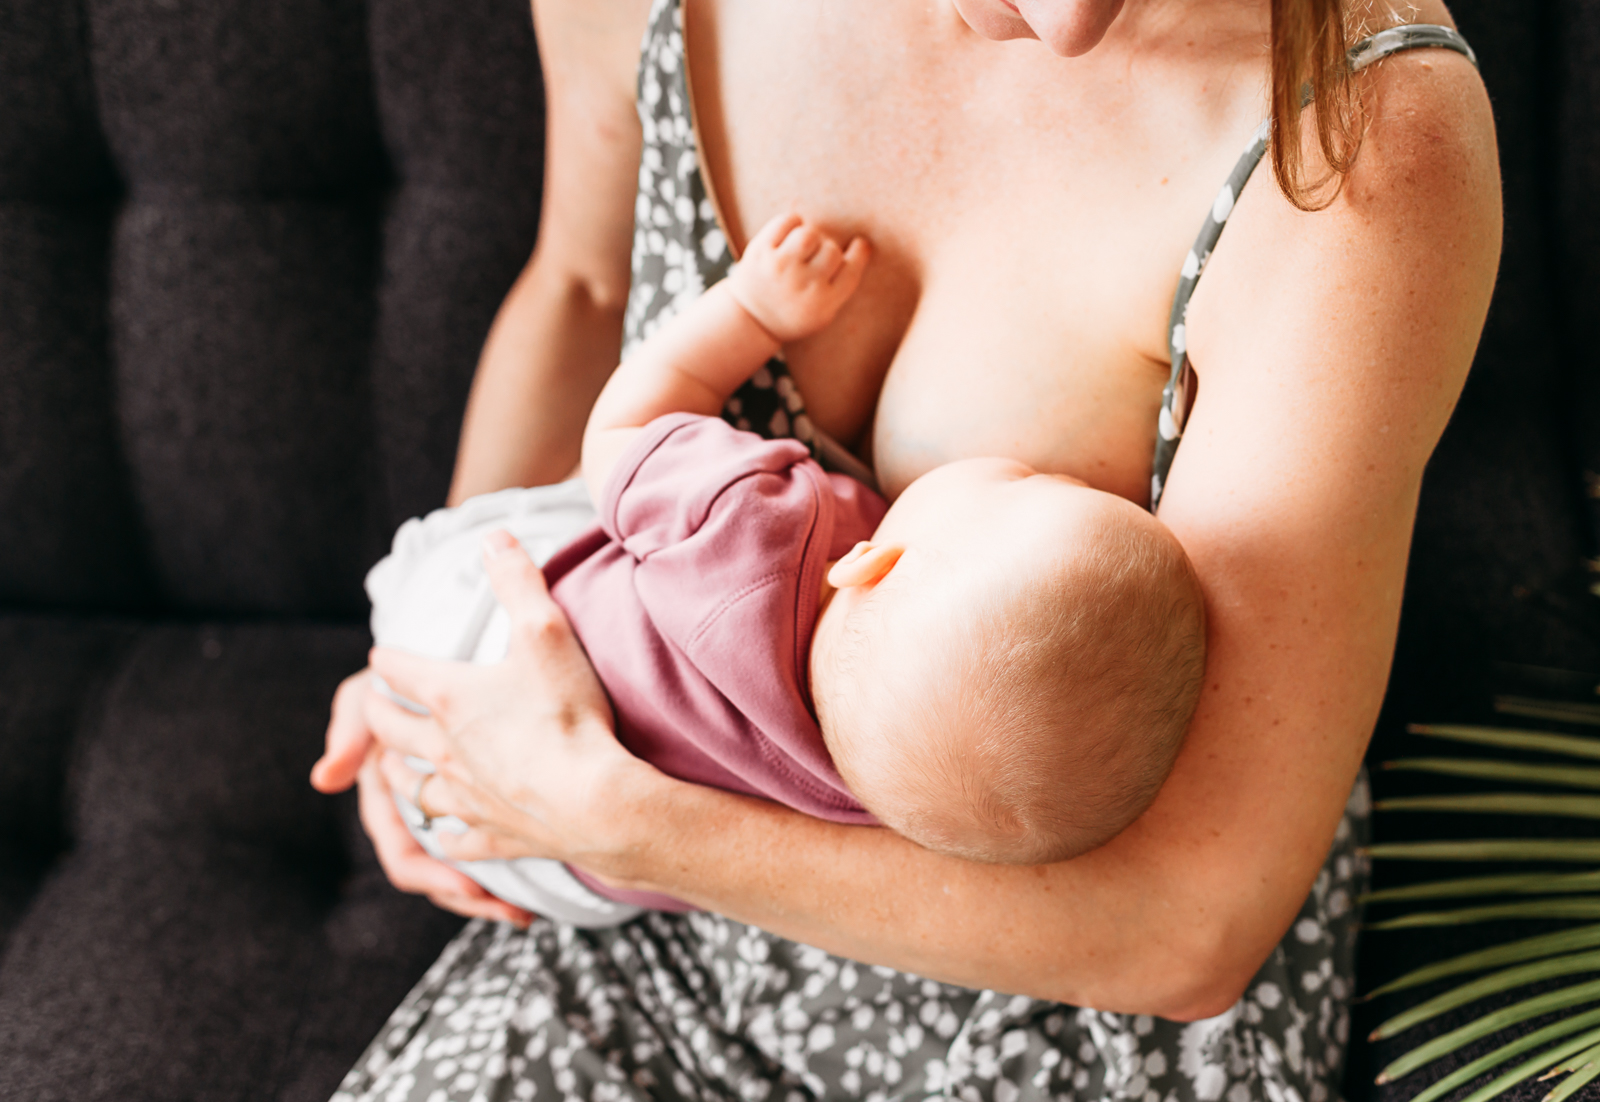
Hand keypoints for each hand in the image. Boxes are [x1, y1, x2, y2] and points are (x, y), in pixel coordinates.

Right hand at [313, 668, 534, 924]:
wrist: (433, 654)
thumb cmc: (393, 678)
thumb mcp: (364, 698)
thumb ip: (349, 732)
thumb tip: (323, 780)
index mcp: (386, 801)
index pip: (403, 854)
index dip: (432, 876)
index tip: (471, 887)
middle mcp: (414, 813)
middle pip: (440, 875)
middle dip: (470, 898)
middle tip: (511, 912)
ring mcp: (444, 809)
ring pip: (466, 866)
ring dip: (491, 892)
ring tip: (525, 910)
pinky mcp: (477, 799)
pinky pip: (490, 843)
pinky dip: (509, 863)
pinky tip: (538, 878)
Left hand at [361, 530, 662, 880]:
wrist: (595, 801)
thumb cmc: (567, 715)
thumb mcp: (546, 631)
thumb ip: (517, 580)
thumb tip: (492, 536)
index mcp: (449, 698)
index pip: (399, 671)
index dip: (388, 659)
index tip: (381, 655)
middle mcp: (444, 749)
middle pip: (392, 731)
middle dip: (377, 715)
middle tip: (370, 709)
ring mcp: (465, 796)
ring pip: (412, 787)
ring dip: (398, 773)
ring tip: (393, 767)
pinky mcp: (491, 835)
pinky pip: (453, 838)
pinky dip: (444, 834)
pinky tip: (445, 833)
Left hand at [727, 211, 869, 342]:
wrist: (750, 319)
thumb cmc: (793, 312)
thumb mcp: (822, 313)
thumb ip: (841, 285)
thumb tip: (860, 244)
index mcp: (823, 305)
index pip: (852, 270)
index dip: (859, 253)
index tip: (859, 244)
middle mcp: (802, 286)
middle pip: (832, 250)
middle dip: (827, 251)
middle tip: (815, 260)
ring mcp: (779, 268)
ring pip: (810, 234)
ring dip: (810, 237)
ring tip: (802, 248)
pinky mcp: (760, 252)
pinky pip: (786, 222)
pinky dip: (791, 223)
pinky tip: (788, 236)